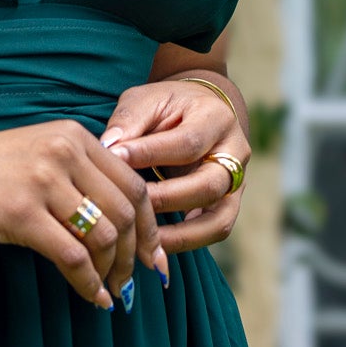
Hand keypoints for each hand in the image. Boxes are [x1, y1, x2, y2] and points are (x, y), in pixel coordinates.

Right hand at [0, 120, 168, 309]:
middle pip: (126, 211)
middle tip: (133, 283)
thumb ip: (77, 175)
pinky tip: (89, 297)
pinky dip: (87, 283)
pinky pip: (72, 256)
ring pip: (104, 236)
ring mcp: (41, 180)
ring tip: (107, 292)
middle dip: (136, 254)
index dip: (150, 226)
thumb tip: (125, 223)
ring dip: (112, 273)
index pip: (133, 183)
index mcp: (71, 134)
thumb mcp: (34, 156)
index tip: (154, 257)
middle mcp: (62, 150)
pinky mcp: (19, 213)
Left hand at [97, 77, 249, 254]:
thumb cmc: (167, 105)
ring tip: (141, 239)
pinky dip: (185, 242)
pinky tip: (155, 246)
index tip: (114, 158)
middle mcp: (235, 153)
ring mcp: (238, 183)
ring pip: (218, 219)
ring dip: (178, 233)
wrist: (200, 110)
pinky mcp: (229, 205)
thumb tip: (107, 148)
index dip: (150, 154)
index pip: (187, 142)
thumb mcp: (146, 100)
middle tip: (128, 203)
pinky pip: (213, 231)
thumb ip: (129, 121)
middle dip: (166, 198)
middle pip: (208, 185)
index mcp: (216, 118)